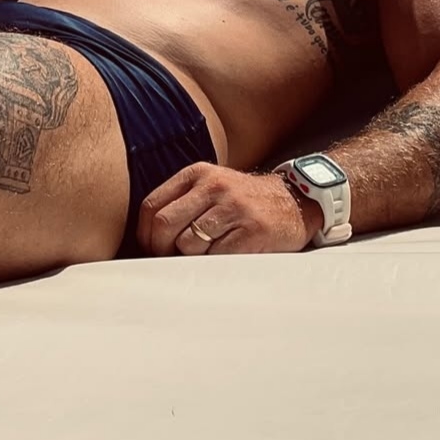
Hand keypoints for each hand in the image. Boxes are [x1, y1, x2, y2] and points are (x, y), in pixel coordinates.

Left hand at [136, 163, 321, 255]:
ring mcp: (234, 208)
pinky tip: (224, 258)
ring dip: (191, 259)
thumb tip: (147, 238)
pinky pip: (216, 257)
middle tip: (170, 261)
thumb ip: (181, 202)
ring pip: (188, 245)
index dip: (145, 234)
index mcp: (197, 174)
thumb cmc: (242, 201)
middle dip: (161, 250)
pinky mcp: (252, 231)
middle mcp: (213, 186)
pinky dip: (214, 265)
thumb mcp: (210, 186)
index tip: (151, 249)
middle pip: (164, 225)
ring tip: (204, 256)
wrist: (293, 201)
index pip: (151, 206)